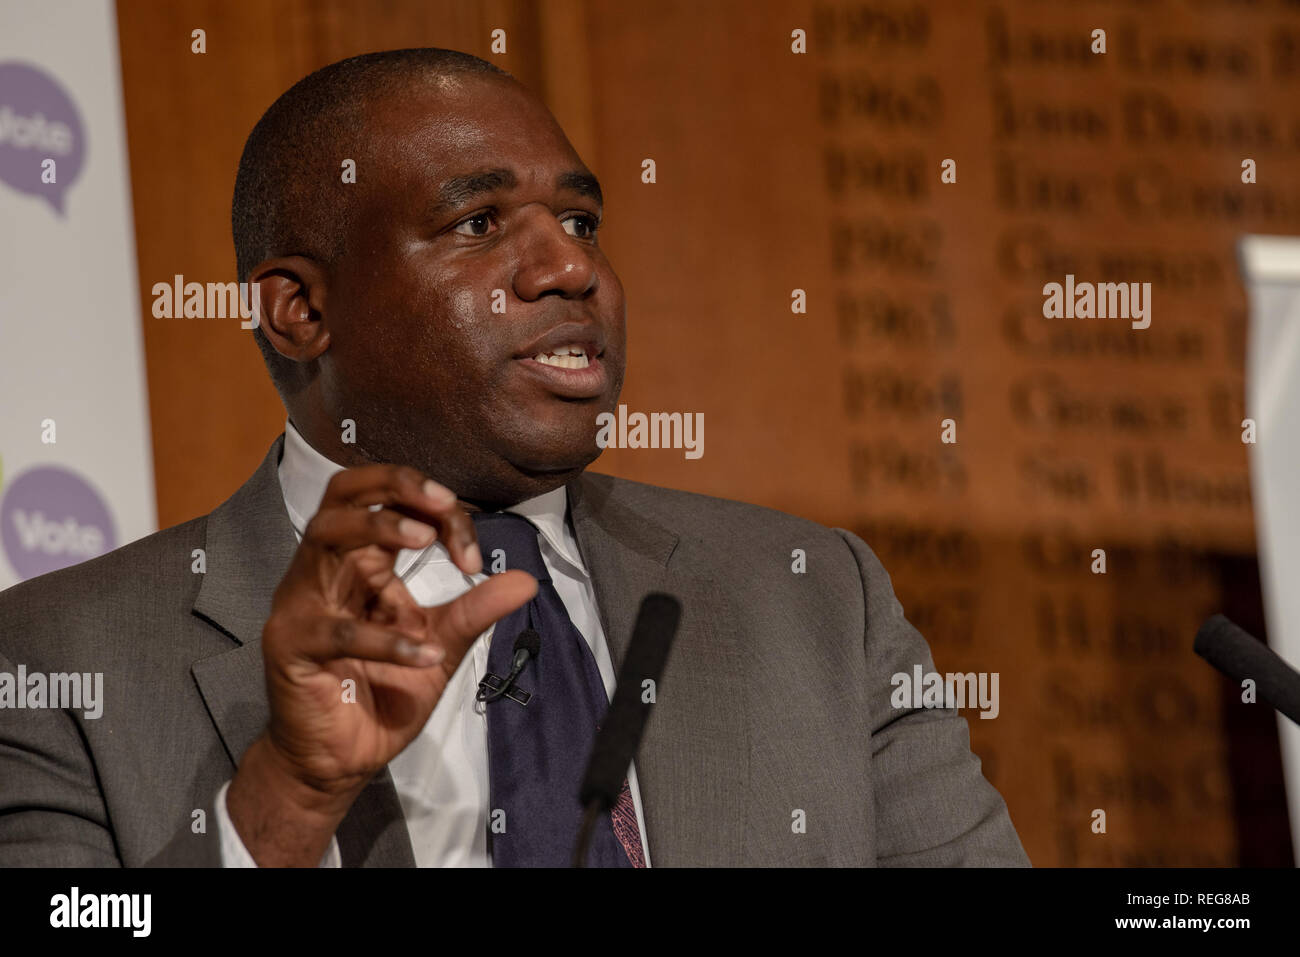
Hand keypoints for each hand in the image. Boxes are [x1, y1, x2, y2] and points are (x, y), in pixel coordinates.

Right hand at [227, 464, 535, 864]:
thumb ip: (476, 609)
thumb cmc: (384, 693)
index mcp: (360, 562)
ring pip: (325, 536)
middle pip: (344, 494)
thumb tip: (528, 579)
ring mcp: (302, 603)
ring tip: (428, 540)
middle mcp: (326, 570)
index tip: (475, 556)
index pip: (392, 504)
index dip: (438, 514)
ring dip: (379, 529)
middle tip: (445, 502)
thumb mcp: (442, 644)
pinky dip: (387, 639)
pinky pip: (338, 631)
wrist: (342, 760)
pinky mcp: (292, 646)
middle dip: (396, 484)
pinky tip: (427, 654)